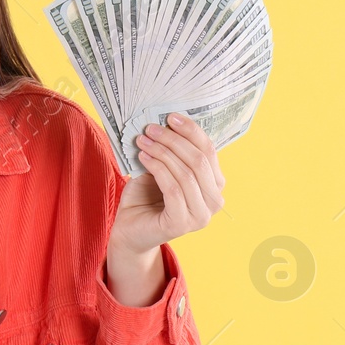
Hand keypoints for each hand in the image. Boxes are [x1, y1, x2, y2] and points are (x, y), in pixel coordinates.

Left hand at [108, 112, 224, 256]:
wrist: (130, 228)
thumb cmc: (147, 196)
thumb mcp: (162, 167)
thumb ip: (171, 151)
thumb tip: (166, 122)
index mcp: (215, 184)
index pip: (209, 151)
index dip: (191, 131)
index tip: (170, 116)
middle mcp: (214, 201)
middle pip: (198, 160)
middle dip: (173, 140)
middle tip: (151, 128)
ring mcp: (200, 216)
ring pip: (185, 173)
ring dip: (162, 152)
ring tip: (143, 141)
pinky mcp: (182, 224)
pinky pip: (173, 188)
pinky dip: (158, 168)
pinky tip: (143, 158)